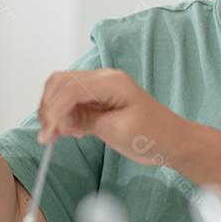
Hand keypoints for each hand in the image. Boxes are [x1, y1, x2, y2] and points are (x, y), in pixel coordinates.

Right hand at [36, 69, 181, 164]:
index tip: (47, 135)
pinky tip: (68, 131)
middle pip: (61, 83)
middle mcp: (103, 80)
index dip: (53, 111)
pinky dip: (62, 115)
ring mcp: (100, 89)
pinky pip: (71, 101)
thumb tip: (61, 122)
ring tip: (55, 135)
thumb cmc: (154, 136)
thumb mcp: (119, 131)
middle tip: (47, 136)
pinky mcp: (98, 101)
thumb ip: (86, 122)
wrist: (173, 141)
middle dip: (48, 108)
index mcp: (111, 83)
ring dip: (52, 111)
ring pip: (62, 90)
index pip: (70, 89)